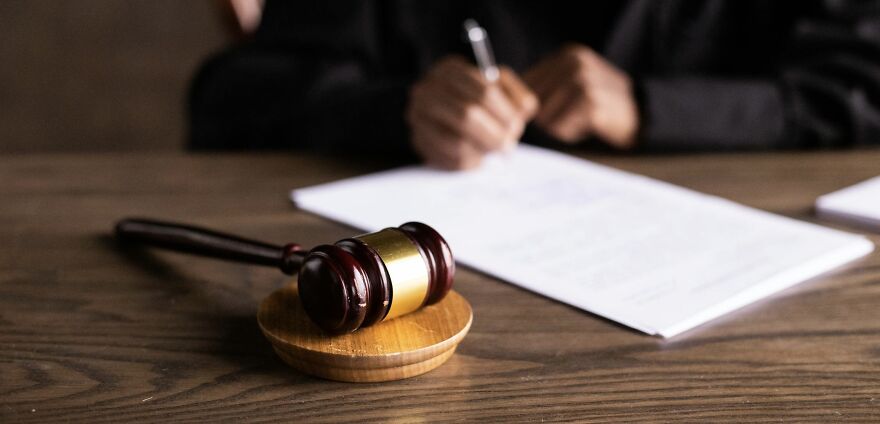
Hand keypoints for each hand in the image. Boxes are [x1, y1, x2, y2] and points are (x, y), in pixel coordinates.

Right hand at [407, 56, 537, 169]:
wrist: (449, 114)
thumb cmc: (483, 102)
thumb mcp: (503, 90)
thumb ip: (518, 97)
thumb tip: (521, 113)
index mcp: (450, 70)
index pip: (484, 92)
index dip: (505, 113)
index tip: (516, 126)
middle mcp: (427, 89)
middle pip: (467, 116)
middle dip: (494, 135)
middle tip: (508, 146)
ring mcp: (418, 116)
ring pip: (456, 142)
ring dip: (482, 150)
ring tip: (493, 150)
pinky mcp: (418, 140)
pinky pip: (448, 159)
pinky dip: (469, 162)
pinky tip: (478, 157)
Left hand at [524, 44, 638, 148]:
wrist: (641, 115)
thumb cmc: (600, 104)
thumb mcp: (575, 83)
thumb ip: (546, 86)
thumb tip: (510, 103)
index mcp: (568, 55)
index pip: (526, 82)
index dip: (530, 105)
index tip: (545, 113)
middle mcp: (575, 63)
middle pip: (533, 101)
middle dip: (546, 117)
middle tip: (570, 117)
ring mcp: (583, 82)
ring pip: (544, 116)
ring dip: (558, 127)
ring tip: (580, 120)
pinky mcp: (590, 104)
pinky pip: (560, 128)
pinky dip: (569, 133)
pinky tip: (588, 126)